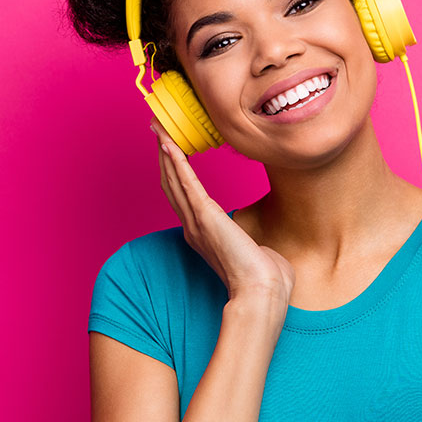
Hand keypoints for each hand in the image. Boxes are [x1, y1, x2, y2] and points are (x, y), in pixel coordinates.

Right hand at [150, 120, 294, 312]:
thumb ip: (248, 244)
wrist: (262, 291)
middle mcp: (193, 226)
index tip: (171, 150)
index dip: (174, 172)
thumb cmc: (262, 277)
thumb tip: (259, 244)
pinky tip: (169, 144)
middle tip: (158, 130)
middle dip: (164, 155)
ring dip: (166, 152)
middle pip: (171, 183)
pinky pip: (186, 183)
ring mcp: (197, 221)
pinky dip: (176, 162)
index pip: (182, 196)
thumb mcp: (251, 253)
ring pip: (174, 179)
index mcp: (203, 234)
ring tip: (159, 129)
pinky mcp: (205, 216)